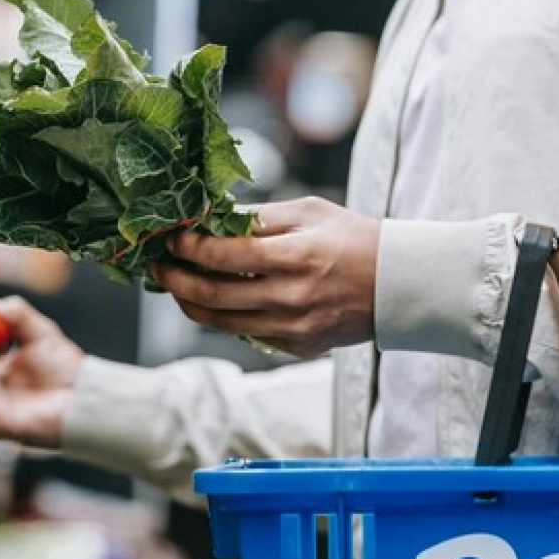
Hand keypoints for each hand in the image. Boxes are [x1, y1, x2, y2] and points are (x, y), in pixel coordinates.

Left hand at [153, 196, 379, 358]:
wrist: (400, 285)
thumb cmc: (353, 239)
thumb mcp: (310, 212)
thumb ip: (260, 217)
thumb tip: (212, 217)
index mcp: (296, 257)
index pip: (226, 254)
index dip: (190, 247)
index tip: (172, 237)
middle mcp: (293, 297)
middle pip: (214, 295)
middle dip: (176, 281)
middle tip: (158, 267)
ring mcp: (295, 328)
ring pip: (223, 323)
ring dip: (190, 305)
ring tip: (175, 288)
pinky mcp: (299, 346)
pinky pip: (248, 335)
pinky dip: (224, 319)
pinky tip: (214, 302)